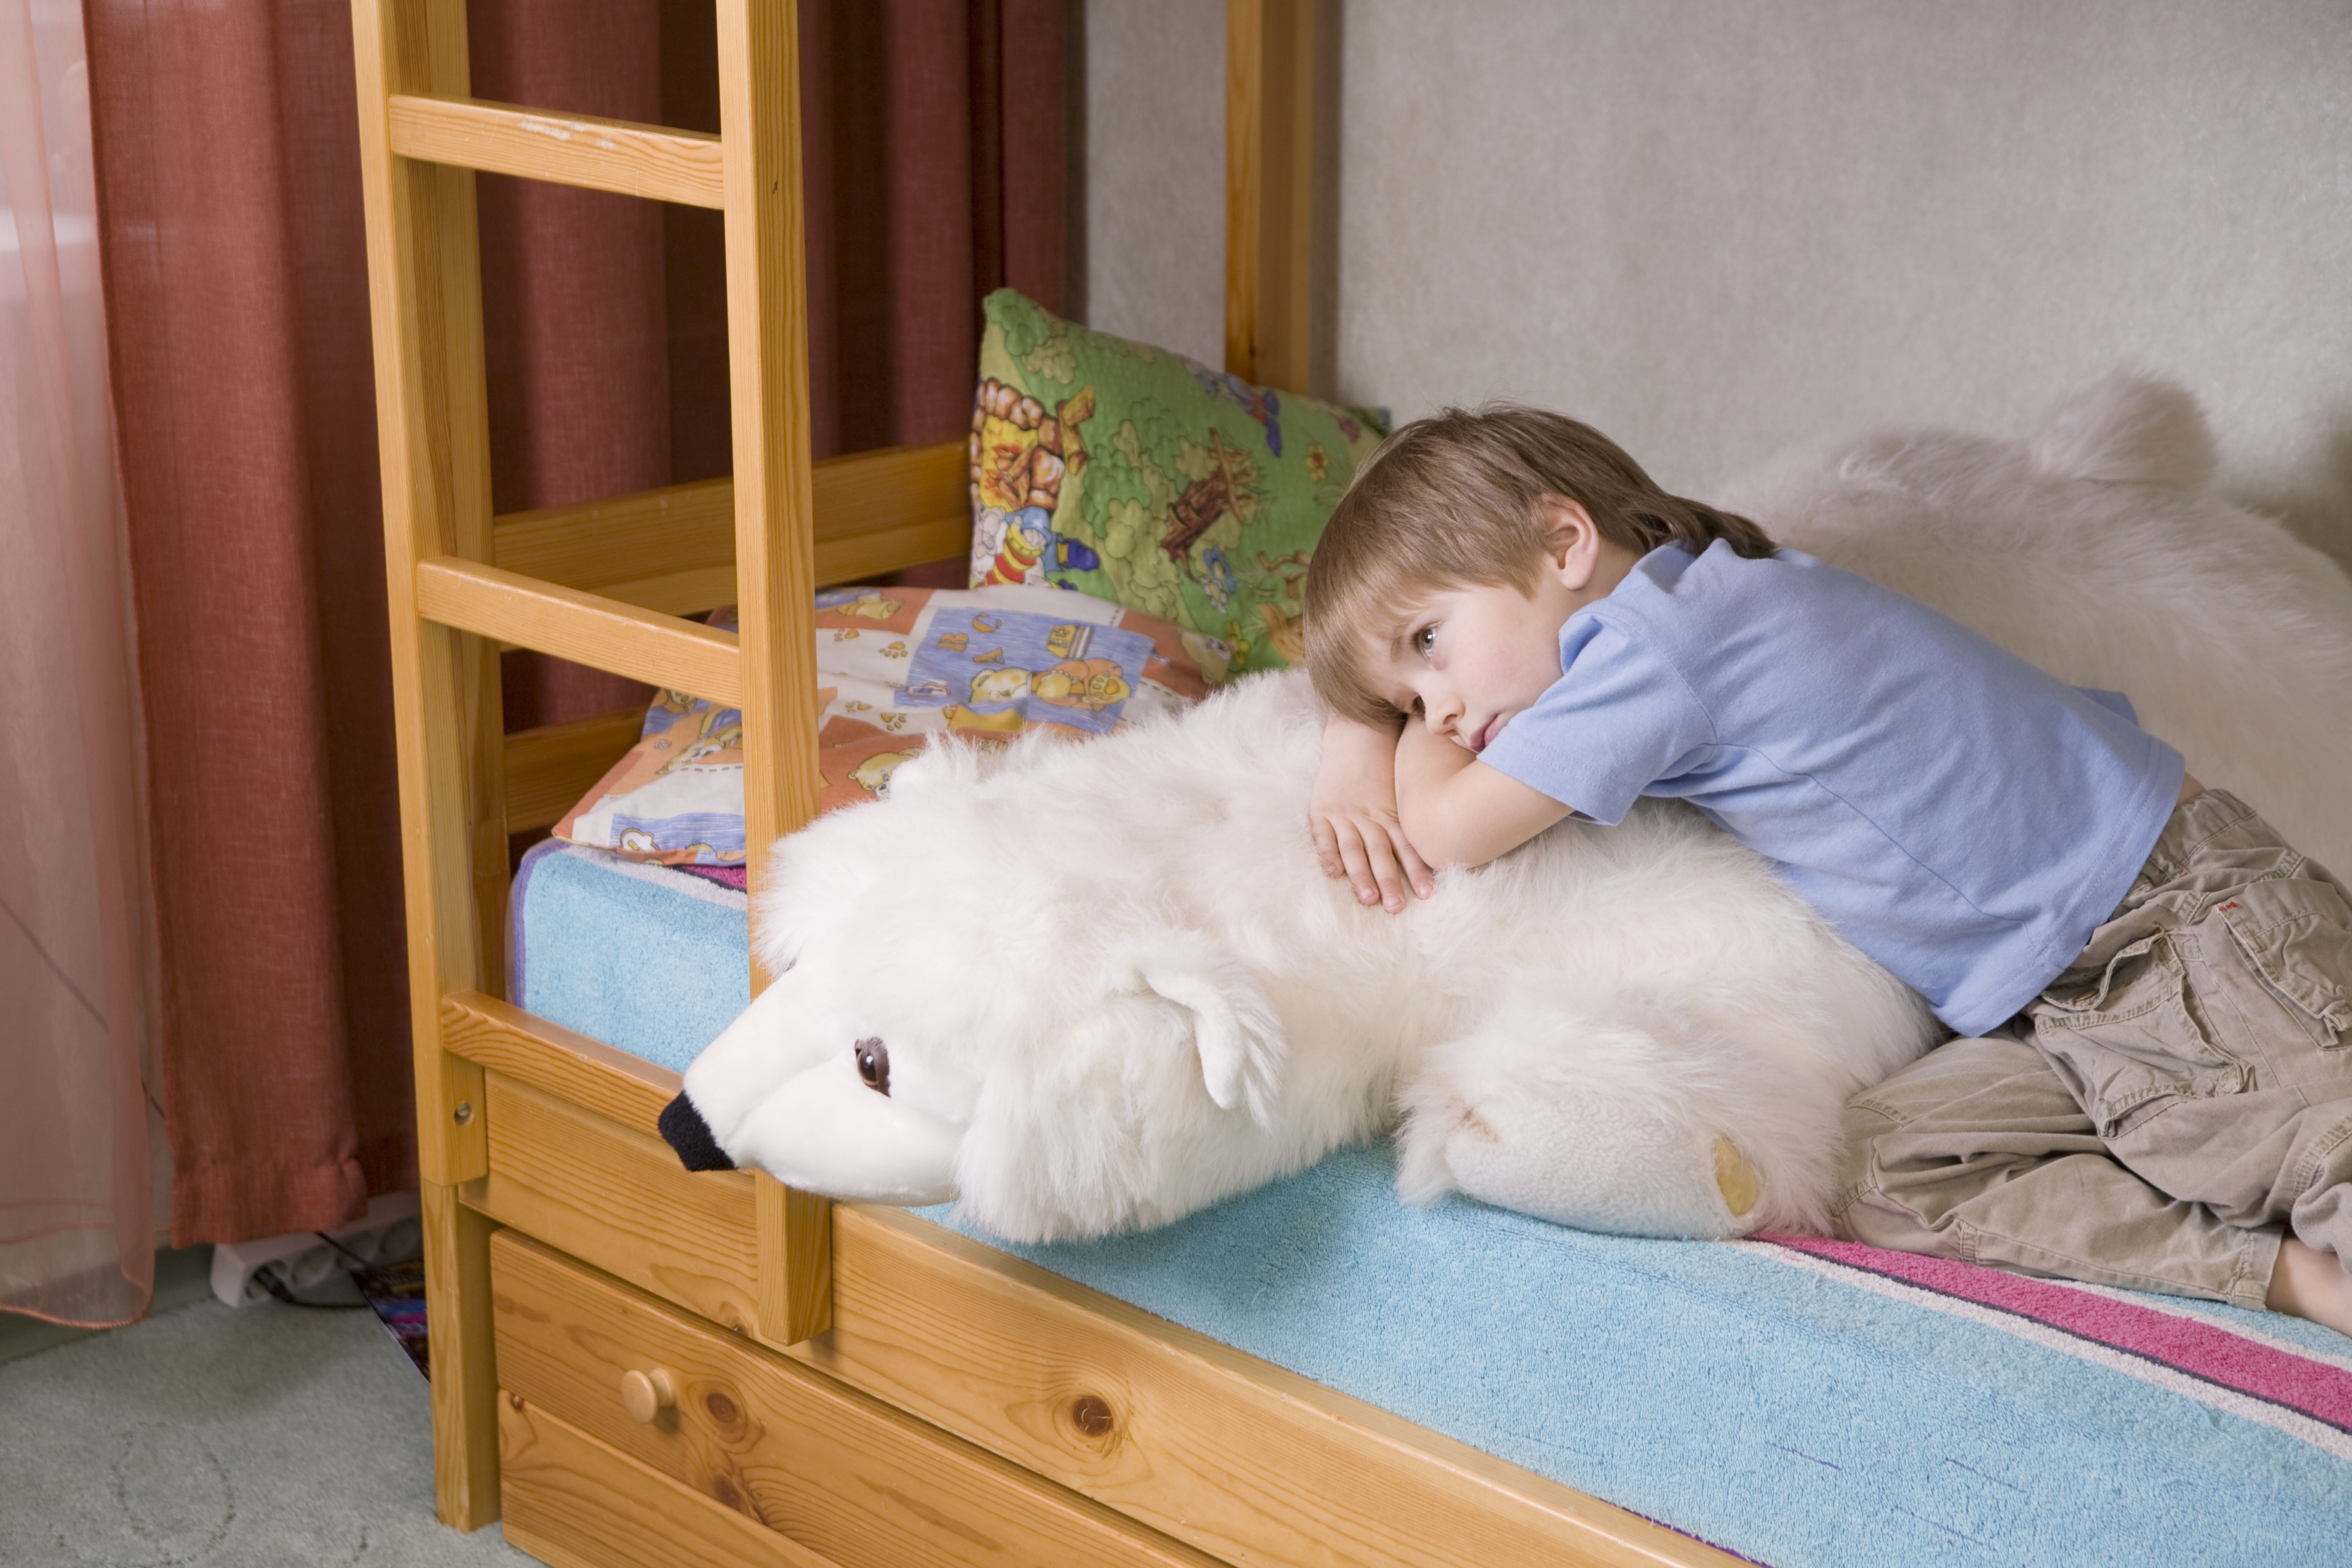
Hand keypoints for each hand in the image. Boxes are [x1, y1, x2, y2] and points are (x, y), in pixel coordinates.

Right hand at [1310, 713, 1433, 912]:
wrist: (1356, 736)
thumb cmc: (1385, 769)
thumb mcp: (1405, 791)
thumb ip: (1417, 817)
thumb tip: (1452, 838)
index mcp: (1391, 814)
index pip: (1406, 846)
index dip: (1416, 869)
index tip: (1427, 894)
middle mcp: (1369, 816)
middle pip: (1380, 852)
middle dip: (1388, 881)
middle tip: (1397, 907)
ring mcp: (1344, 814)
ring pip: (1353, 848)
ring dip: (1360, 875)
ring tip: (1368, 898)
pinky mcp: (1321, 811)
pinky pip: (1324, 835)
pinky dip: (1327, 853)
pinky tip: (1333, 872)